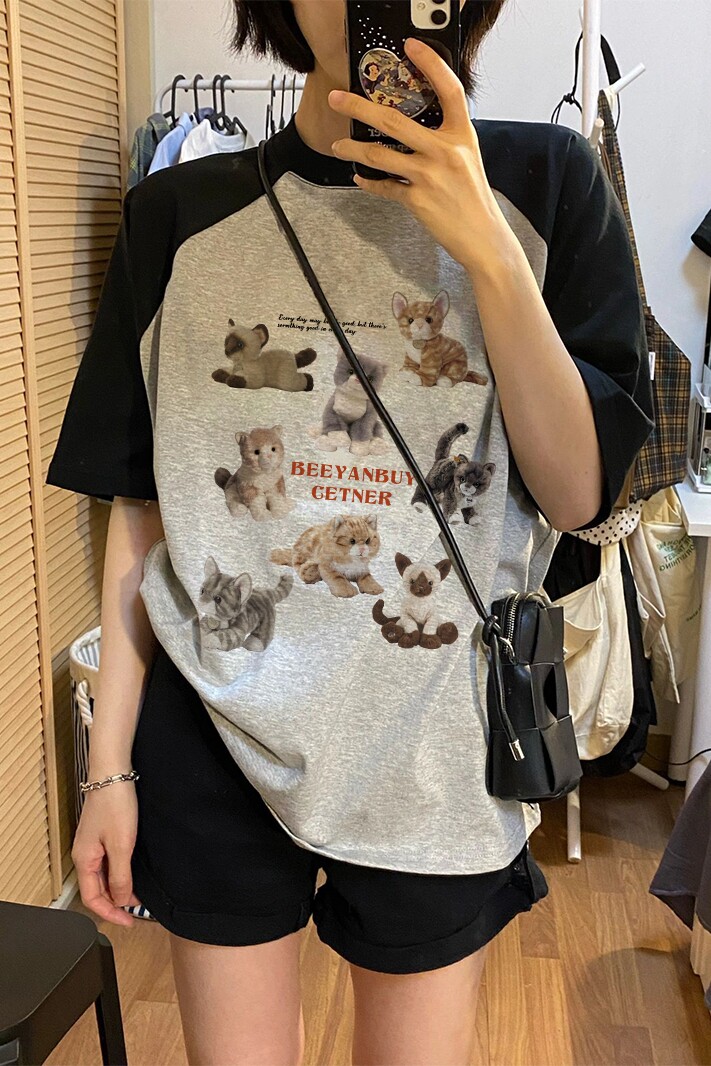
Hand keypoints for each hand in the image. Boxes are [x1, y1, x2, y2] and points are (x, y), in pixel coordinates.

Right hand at [72, 783, 142, 925]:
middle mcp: (85, 854)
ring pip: (103, 876)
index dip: (110, 914)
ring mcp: (93, 844)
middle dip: (115, 904)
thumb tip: (120, 901)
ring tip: (137, 896)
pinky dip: (119, 873)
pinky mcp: (102, 834)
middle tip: (135, 913)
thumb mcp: (121, 845)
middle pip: (97, 889)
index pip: (92, 898)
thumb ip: (120, 876)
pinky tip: (132, 874)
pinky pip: (108, 863)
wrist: (114, 774)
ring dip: (118, 889)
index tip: (128, 921)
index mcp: (84, 859)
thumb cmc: (115, 805)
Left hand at [328, 37, 518, 275]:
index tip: (410, 46)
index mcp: (462, 135)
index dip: (430, 63)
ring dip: (353, 149)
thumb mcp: (466, 159)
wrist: (482, 237)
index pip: (449, 89)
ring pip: (379, 155)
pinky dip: (369, 183)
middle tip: (338, 99)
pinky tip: (359, 178)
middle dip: (359, 107)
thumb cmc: (473, 198)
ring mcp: (429, 175)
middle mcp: (445, 151)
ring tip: (338, 146)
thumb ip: (444, 140)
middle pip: (394, 120)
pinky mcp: (417, 199)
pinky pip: (384, 186)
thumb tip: (410, 128)